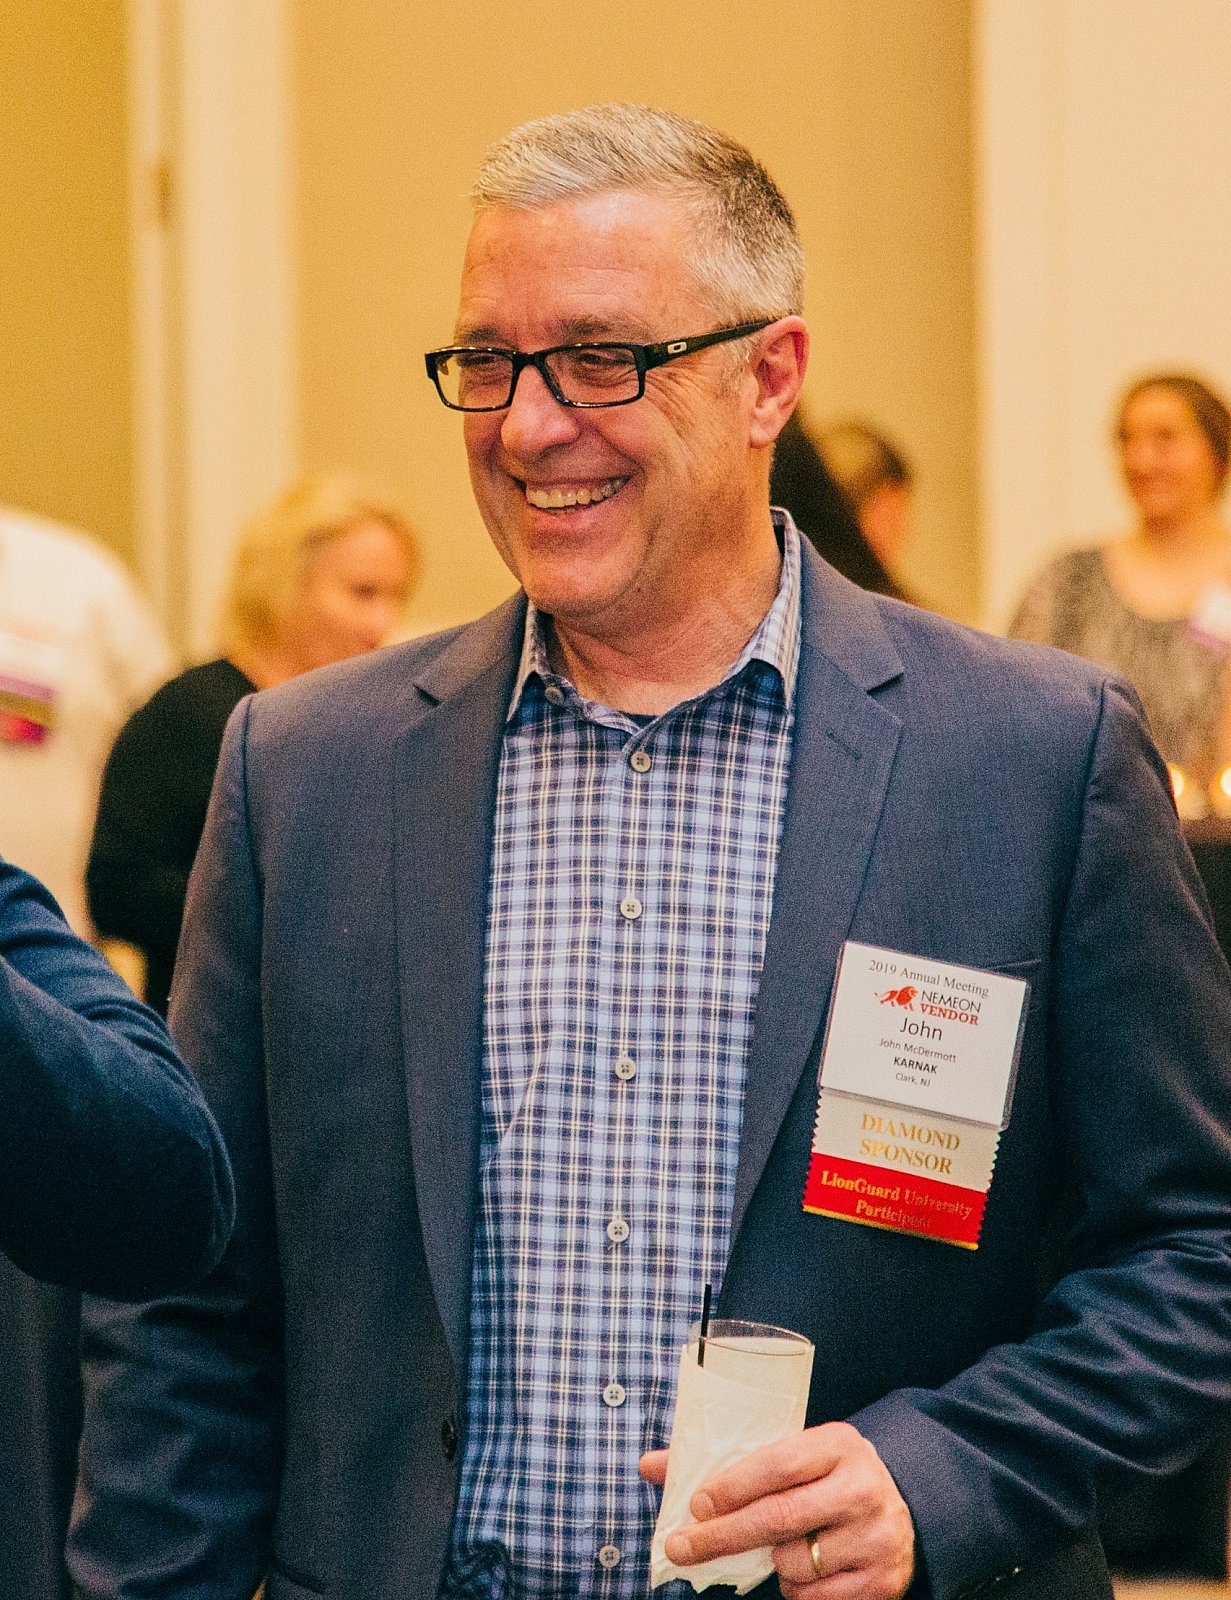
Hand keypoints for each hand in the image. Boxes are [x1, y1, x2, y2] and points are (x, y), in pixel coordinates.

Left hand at [639, 1422, 915, 1598]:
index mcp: (838, 1444)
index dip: (732, 1486)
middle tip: (681, 1548)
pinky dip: (796, 1588)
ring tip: (785, 1545)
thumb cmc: (826, 1478)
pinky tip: (808, 1567)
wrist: (903, 1507)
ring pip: (793, 1562)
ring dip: (771, 1563)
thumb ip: (726, 1461)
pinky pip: (814, 1597)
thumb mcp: (793, 1455)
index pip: (777, 1464)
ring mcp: (874, 1536)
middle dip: (721, 1537)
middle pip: (778, 1517)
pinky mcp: (880, 1581)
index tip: (695, 1504)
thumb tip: (649, 1465)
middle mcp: (861, 1487)